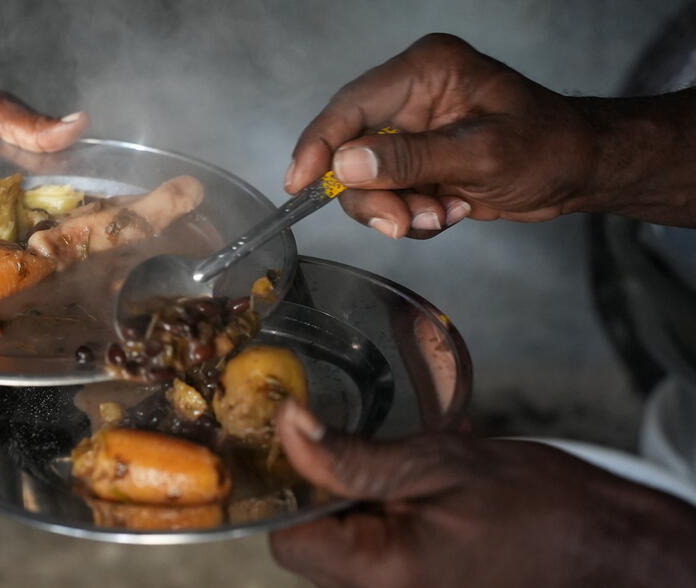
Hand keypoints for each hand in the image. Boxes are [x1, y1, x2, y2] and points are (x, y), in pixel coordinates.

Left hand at [266, 399, 695, 587]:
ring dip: (364, 500)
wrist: (615, 556)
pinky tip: (426, 489)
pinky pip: (377, 556)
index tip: (319, 444)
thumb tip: (287, 428)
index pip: (288, 536)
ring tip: (414, 470)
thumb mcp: (436, 463)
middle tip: (380, 452)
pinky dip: (389, 518)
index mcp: (382, 580)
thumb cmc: (542, 508)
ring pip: (342, 547)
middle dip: (332, 490)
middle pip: (311, 543)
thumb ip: (350, 454)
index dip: (294, 486)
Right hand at [284, 33, 598, 238]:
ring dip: (398, 210)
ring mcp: (410, 132)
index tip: (299, 183)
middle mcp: (409, 98)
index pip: (350, 107)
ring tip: (442, 215)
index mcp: (424, 70)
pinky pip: (388, 197)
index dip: (319, 145)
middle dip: (374, 195)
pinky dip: (413, 215)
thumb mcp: (481, 154)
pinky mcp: (415, 163)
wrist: (582, 171)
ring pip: (365, 182)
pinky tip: (451, 210)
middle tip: (402, 223)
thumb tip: (346, 166)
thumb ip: (410, 160)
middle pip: (349, 150)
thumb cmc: (550, 146)